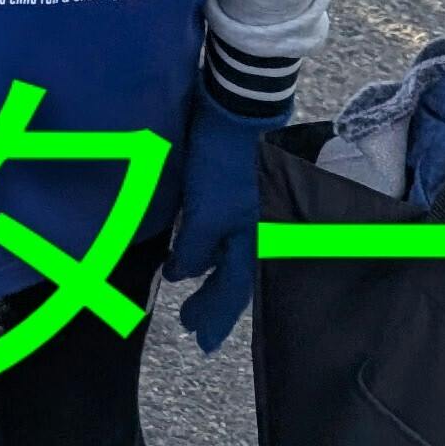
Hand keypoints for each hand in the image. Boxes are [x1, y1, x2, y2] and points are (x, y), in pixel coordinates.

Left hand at [168, 83, 286, 351]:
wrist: (243, 105)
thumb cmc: (226, 160)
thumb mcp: (206, 210)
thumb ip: (194, 249)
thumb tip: (182, 277)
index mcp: (257, 242)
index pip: (235, 292)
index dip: (215, 316)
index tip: (198, 340)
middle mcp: (263, 232)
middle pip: (238, 278)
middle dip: (214, 301)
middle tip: (190, 322)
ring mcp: (258, 210)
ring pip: (235, 256)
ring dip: (214, 275)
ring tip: (194, 288)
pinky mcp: (248, 190)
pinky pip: (233, 233)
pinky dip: (216, 248)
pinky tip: (201, 249)